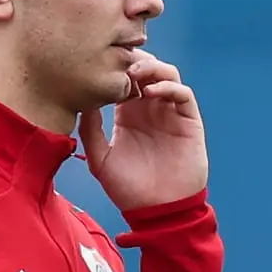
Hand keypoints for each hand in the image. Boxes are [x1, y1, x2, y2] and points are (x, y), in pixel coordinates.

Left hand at [78, 50, 207, 211]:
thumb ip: (90, 130)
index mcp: (128, 114)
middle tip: (117, 59)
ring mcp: (171, 113)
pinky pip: (183, 94)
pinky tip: (151, 92)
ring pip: (166, 74)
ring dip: (151, 67)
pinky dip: (169, 86)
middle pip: (145, 69)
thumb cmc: (128, 190)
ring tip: (133, 72)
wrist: (157, 212)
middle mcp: (150, 109)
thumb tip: (82, 100)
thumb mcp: (99, 159)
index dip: (114, 67)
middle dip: (132, 60)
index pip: (123, 78)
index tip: (98, 63)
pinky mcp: (189, 121)